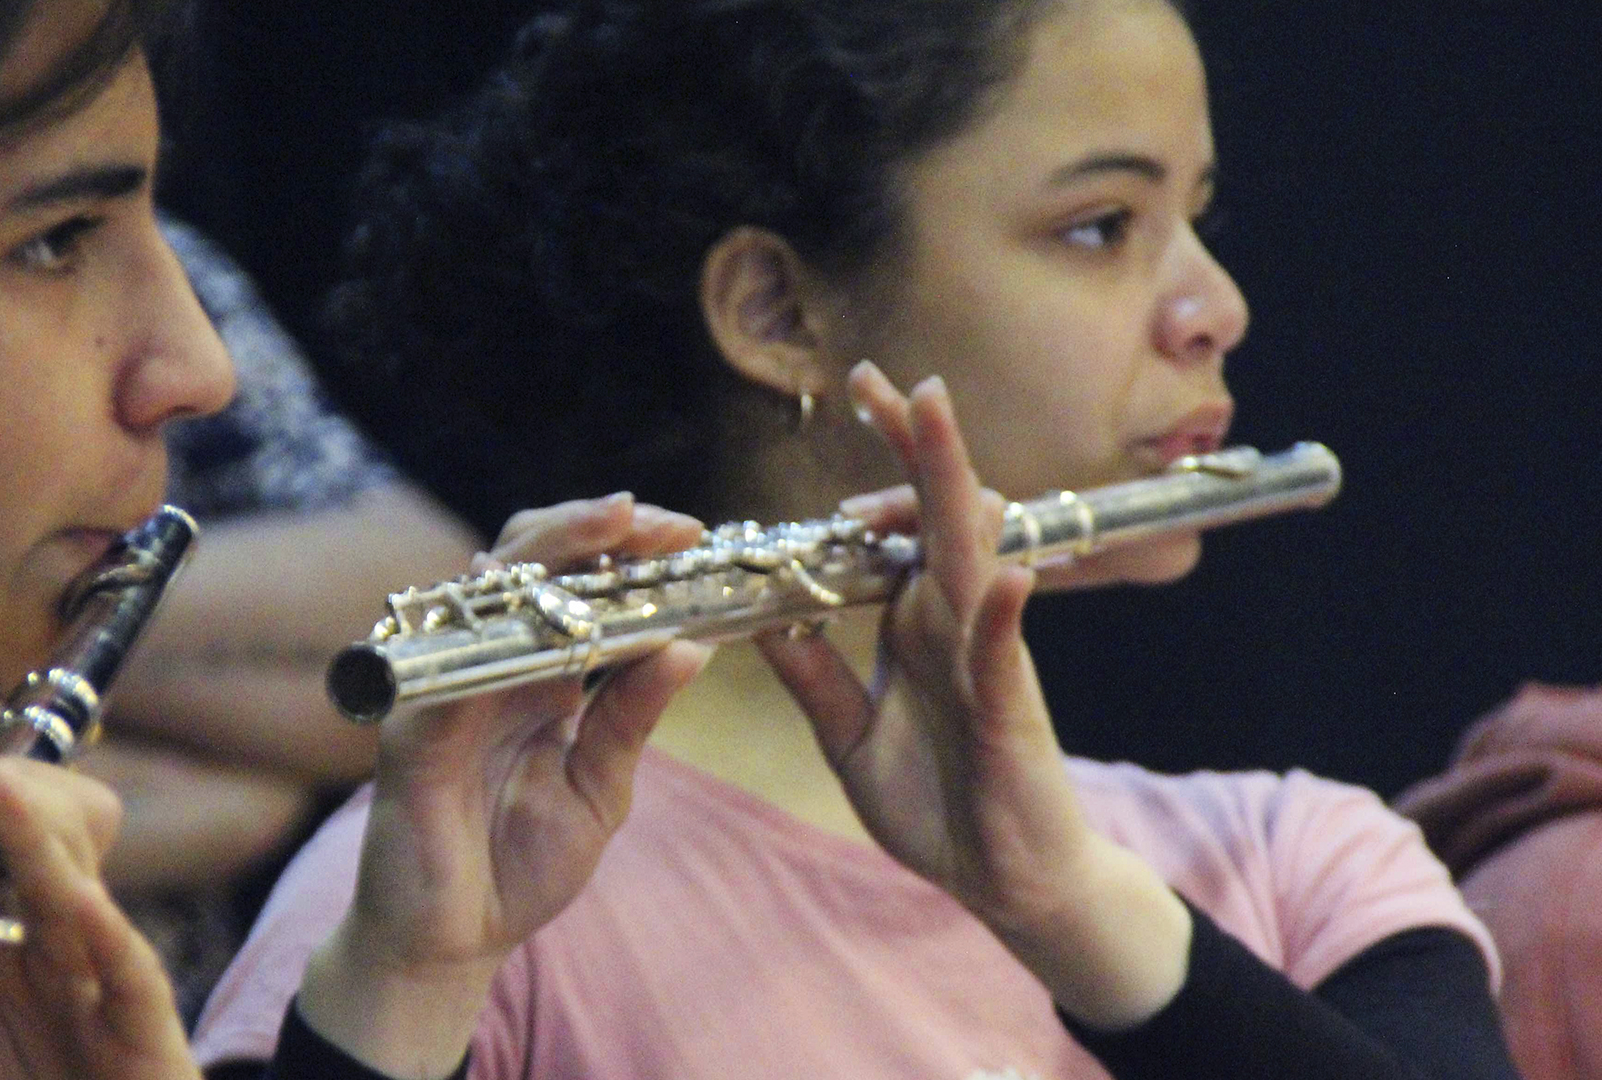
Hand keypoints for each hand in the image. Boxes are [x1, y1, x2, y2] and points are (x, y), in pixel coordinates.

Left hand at [0, 754, 197, 1079]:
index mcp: (5, 953)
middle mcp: (55, 956)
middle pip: (39, 848)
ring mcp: (102, 986)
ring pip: (78, 895)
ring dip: (40, 839)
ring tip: (1, 793)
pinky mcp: (147, 1030)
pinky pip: (131, 974)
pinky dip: (108, 936)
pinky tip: (81, 899)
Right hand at [298, 493, 710, 1077]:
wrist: (454, 940)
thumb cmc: (519, 863)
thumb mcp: (600, 787)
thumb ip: (633, 719)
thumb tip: (695, 648)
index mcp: (540, 671)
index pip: (577, 584)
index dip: (627, 549)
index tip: (690, 533)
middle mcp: (489, 662)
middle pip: (527, 562)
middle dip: (589, 528)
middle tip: (654, 520)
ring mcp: (445, 685)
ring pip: (485, 588)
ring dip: (548, 551)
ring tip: (610, 527)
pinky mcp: (410, 727)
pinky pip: (448, 663)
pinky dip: (492, 632)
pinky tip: (535, 607)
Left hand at [755, 365, 1190, 1029]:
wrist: (1003, 881)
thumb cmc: (938, 802)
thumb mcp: (848, 735)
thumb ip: (813, 676)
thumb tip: (767, 617)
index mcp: (921, 620)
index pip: (903, 523)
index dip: (889, 458)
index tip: (864, 391)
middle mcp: (960, 623)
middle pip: (941, 516)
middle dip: (922, 444)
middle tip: (896, 376)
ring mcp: (989, 662)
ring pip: (975, 561)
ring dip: (957, 492)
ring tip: (943, 424)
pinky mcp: (1010, 715)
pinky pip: (1007, 657)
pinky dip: (1005, 616)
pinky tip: (1005, 576)